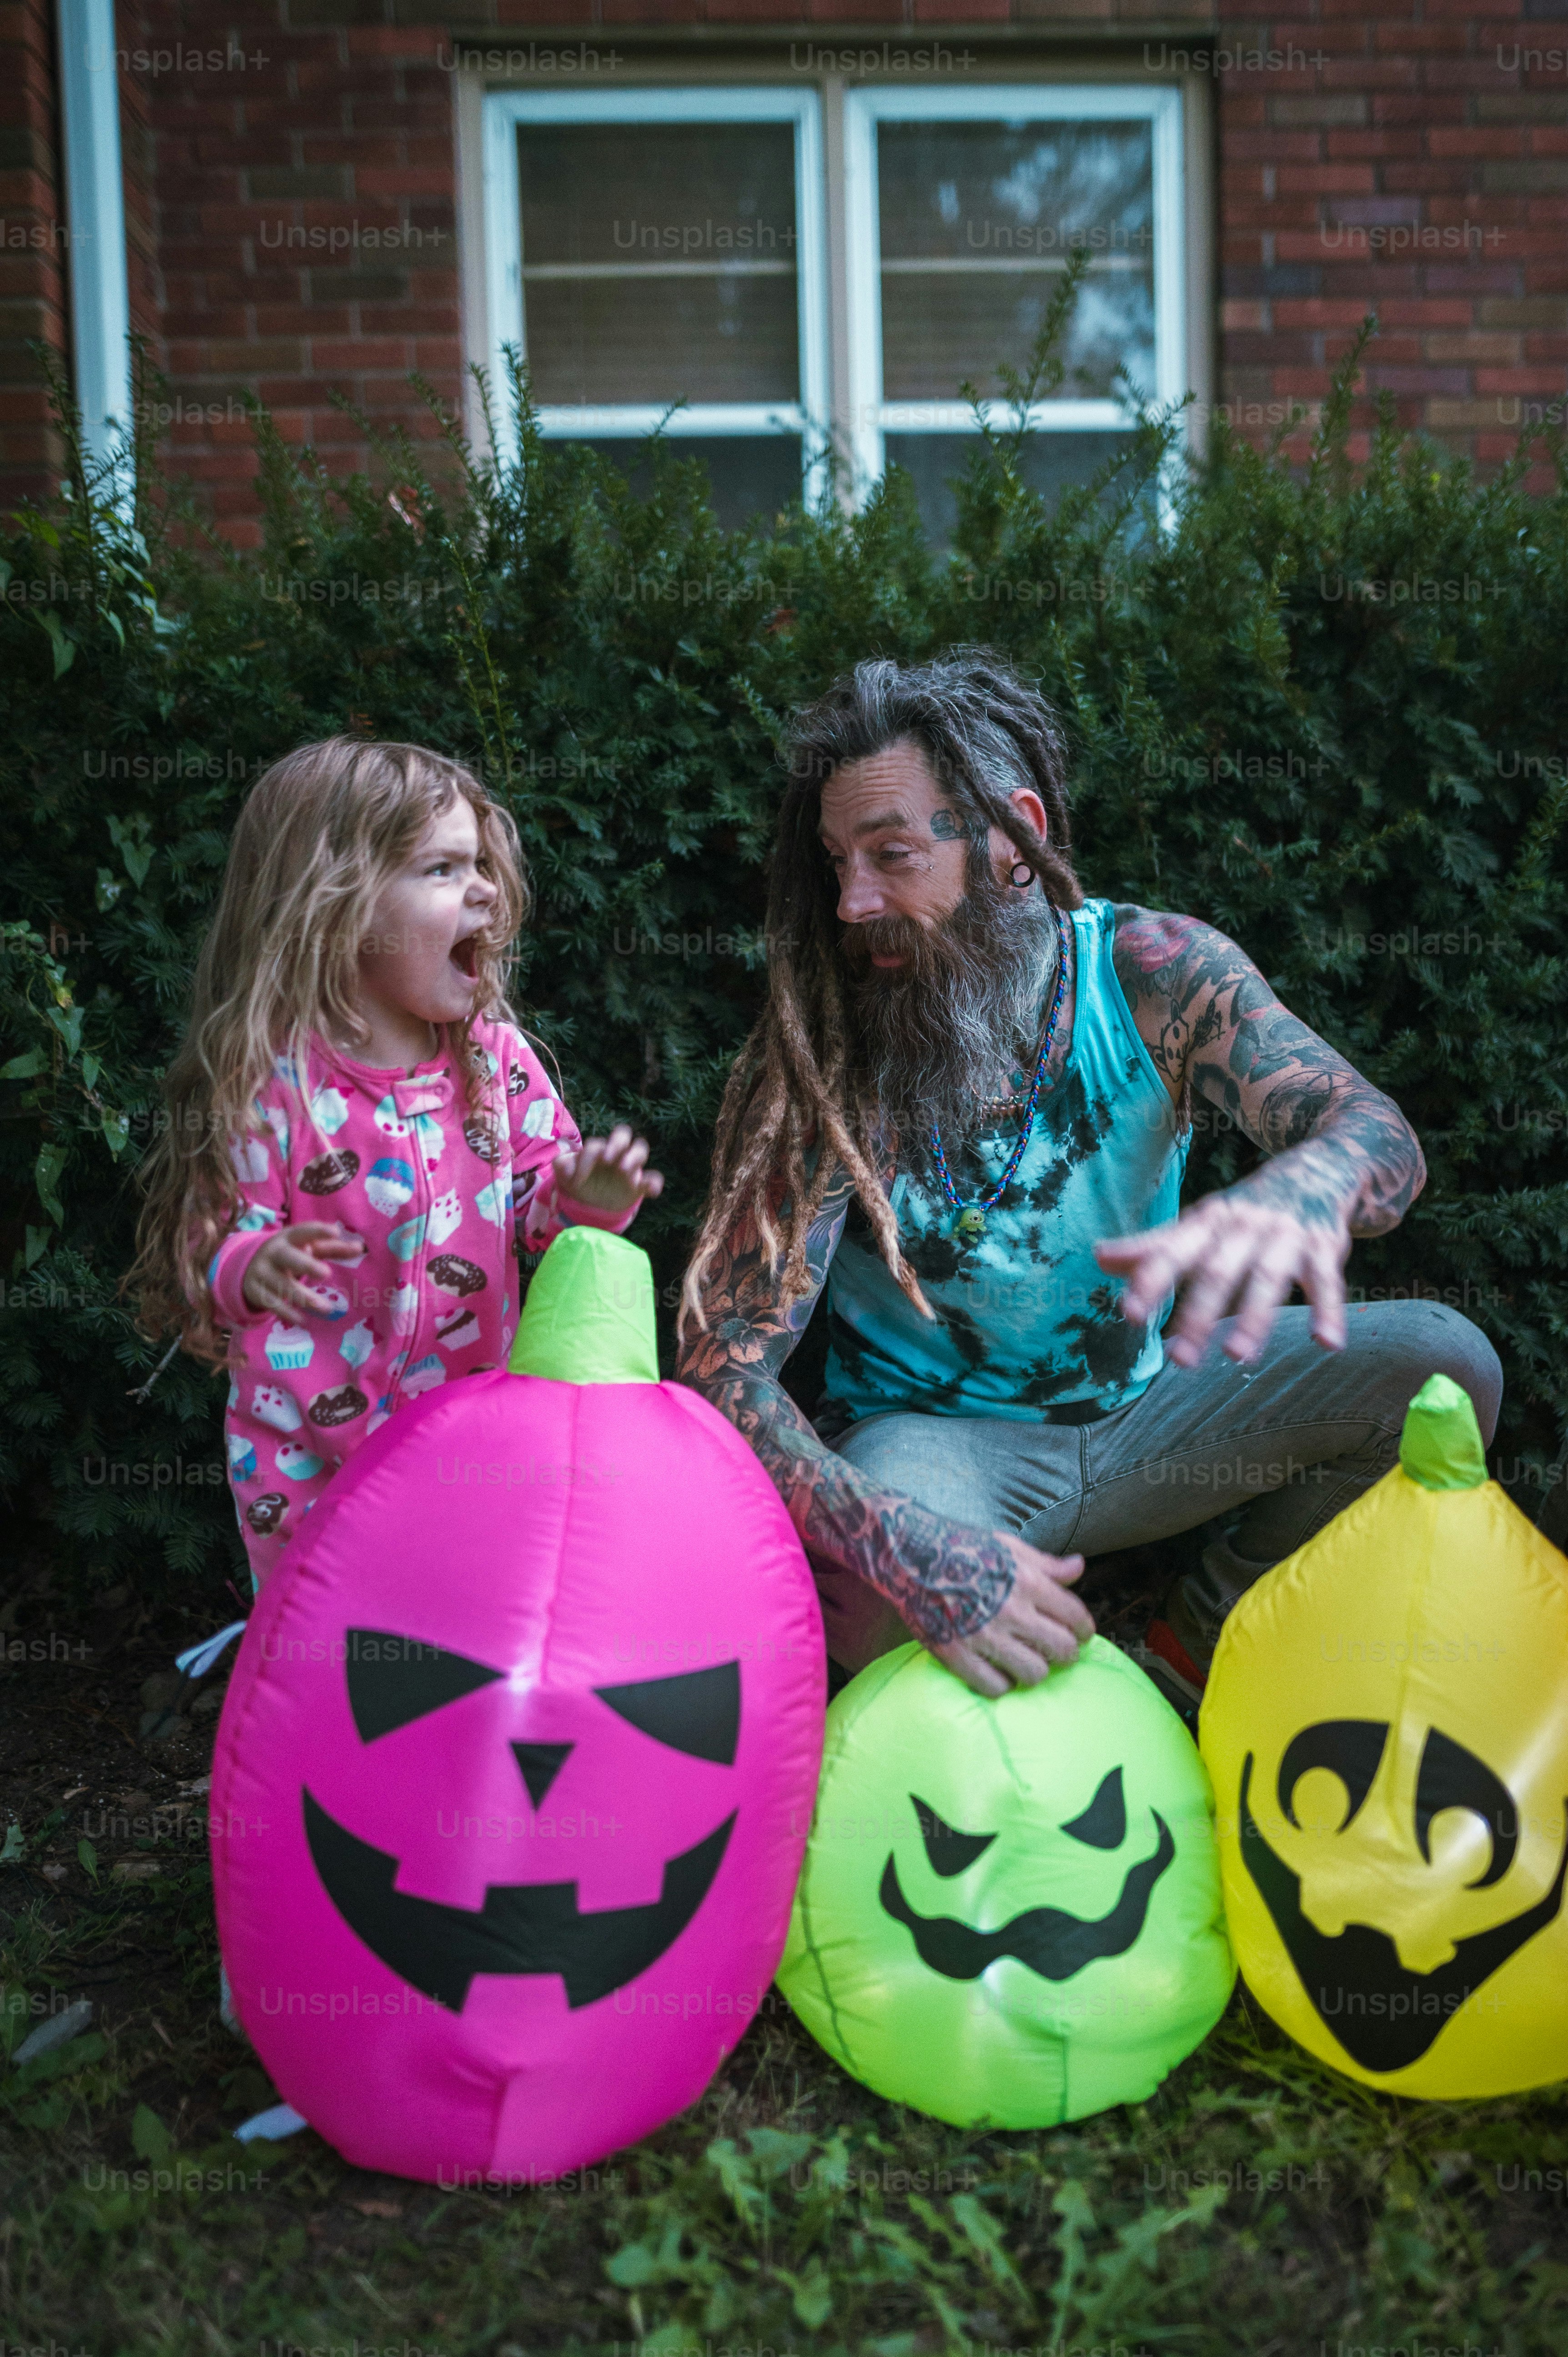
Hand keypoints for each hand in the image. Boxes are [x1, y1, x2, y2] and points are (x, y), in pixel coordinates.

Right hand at [241, 1221, 364, 1318]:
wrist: (248, 1266)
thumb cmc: (290, 1255)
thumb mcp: (307, 1248)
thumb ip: (333, 1248)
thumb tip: (360, 1247)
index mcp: (288, 1238)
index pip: (303, 1231)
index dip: (318, 1231)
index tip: (335, 1232)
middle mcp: (273, 1253)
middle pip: (288, 1257)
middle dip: (305, 1264)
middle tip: (326, 1273)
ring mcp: (262, 1272)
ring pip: (282, 1284)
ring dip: (304, 1297)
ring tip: (327, 1308)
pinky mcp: (256, 1291)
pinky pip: (272, 1303)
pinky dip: (288, 1313)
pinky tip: (303, 1322)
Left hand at [553, 1122, 664, 1215]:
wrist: (591, 1204)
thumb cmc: (579, 1181)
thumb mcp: (565, 1174)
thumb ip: (562, 1164)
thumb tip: (568, 1165)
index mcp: (597, 1149)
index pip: (596, 1144)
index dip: (587, 1158)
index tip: (578, 1179)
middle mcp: (616, 1153)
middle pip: (623, 1134)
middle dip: (617, 1142)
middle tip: (607, 1159)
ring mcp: (629, 1167)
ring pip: (640, 1149)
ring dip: (634, 1157)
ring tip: (624, 1172)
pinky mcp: (639, 1185)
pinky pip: (653, 1178)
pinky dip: (655, 1183)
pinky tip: (652, 1192)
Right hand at [930, 1531, 1092, 1699]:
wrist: (908, 1553)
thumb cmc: (962, 1546)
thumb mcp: (1009, 1546)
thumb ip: (1046, 1563)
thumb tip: (1078, 1567)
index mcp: (1028, 1582)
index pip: (1076, 1618)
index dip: (1084, 1630)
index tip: (1079, 1634)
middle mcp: (1010, 1611)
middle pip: (1062, 1651)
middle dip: (1066, 1653)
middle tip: (1055, 1650)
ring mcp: (982, 1636)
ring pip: (1033, 1674)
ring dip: (1035, 1670)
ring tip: (1025, 1661)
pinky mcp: (955, 1654)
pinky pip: (994, 1687)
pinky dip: (1001, 1683)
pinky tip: (997, 1669)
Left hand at [1095, 1183, 1350, 1368]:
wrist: (1317, 1169)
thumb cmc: (1244, 1210)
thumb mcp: (1199, 1223)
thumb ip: (1153, 1247)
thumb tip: (1098, 1257)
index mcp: (1207, 1222)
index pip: (1172, 1252)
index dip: (1150, 1281)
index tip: (1130, 1314)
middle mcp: (1244, 1227)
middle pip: (1217, 1272)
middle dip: (1199, 1314)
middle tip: (1180, 1360)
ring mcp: (1286, 1236)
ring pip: (1268, 1278)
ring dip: (1254, 1318)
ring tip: (1237, 1357)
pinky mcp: (1323, 1247)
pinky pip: (1327, 1281)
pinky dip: (1329, 1311)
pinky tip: (1328, 1344)